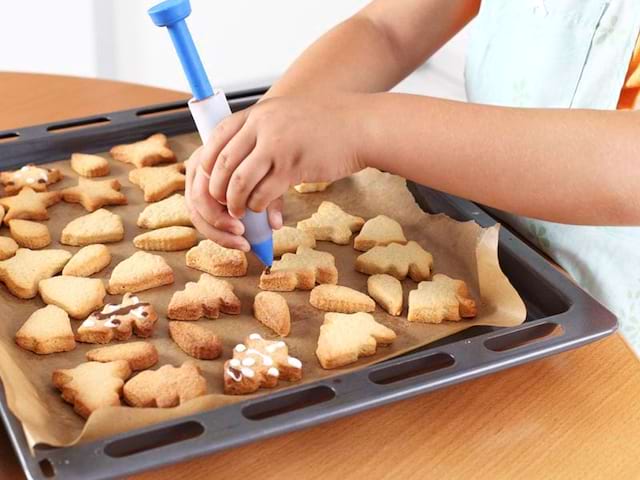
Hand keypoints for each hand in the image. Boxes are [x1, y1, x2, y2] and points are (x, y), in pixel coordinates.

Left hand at [186, 94, 366, 248]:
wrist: (360, 125)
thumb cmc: (326, 125)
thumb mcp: (287, 118)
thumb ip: (263, 134)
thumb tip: (239, 163)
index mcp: (259, 113)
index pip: (218, 137)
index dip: (208, 162)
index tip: (209, 179)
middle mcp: (263, 126)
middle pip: (222, 162)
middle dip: (217, 189)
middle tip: (221, 203)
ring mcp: (277, 145)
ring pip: (239, 181)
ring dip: (235, 202)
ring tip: (239, 212)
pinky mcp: (293, 166)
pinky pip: (263, 193)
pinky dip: (258, 206)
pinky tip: (262, 210)